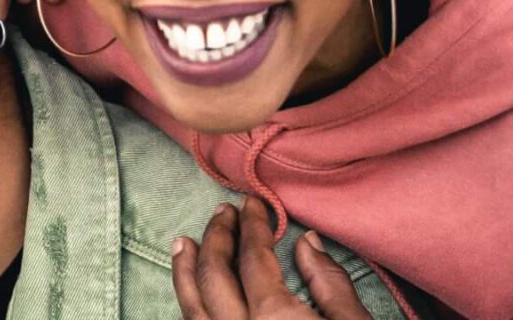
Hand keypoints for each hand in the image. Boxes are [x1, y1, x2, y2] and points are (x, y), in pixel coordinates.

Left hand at [173, 199, 372, 319]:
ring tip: (182, 243)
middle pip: (214, 276)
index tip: (253, 203)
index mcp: (275, 319)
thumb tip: (307, 243)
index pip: (252, 259)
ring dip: (185, 272)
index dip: (252, 226)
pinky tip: (193, 298)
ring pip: (192, 309)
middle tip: (222, 213)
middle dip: (216, 239)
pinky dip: (190, 310)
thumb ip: (330, 285)